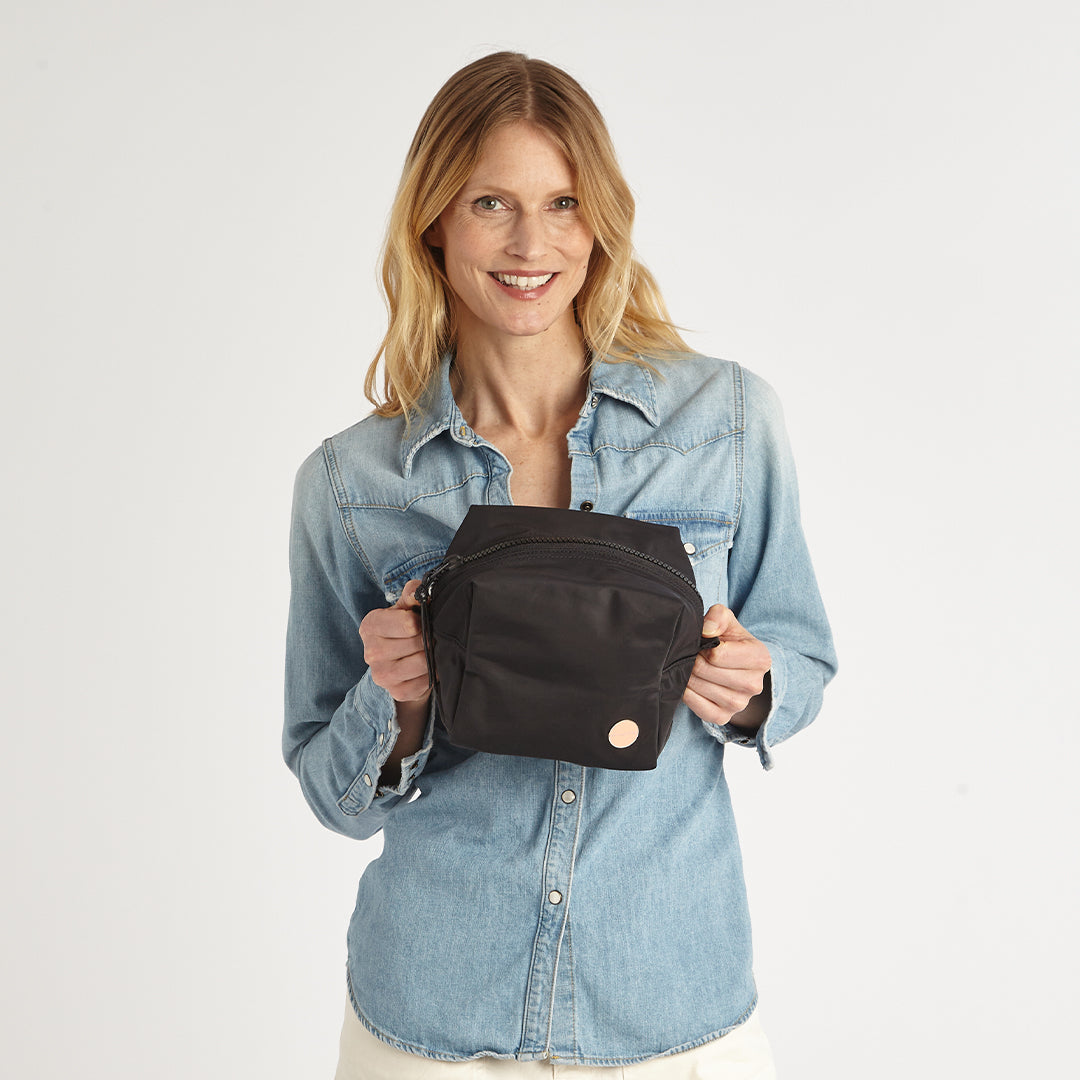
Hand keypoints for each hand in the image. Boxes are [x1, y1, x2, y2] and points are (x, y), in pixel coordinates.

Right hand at [358, 579, 430, 702]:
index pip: (407, 623)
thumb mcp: (406, 606)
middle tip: (433, 637)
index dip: (421, 621)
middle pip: (417, 643)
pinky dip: (432, 675)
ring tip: (433, 650)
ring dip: (433, 656)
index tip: (422, 621)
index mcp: (371, 625)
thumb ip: (412, 593)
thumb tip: (419, 593)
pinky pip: (423, 683)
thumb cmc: (405, 627)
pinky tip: (429, 667)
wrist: (401, 661)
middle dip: (430, 638)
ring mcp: (381, 675)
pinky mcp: (396, 691)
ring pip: (422, 663)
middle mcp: (371, 652)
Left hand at [684, 605, 771, 727]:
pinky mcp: (724, 717)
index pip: (718, 654)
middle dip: (694, 660)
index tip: (703, 643)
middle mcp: (755, 684)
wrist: (732, 666)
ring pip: (702, 689)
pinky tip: (688, 684)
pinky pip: (700, 709)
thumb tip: (706, 630)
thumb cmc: (728, 640)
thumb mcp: (726, 621)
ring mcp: (740, 704)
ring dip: (688, 676)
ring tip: (690, 667)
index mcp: (760, 658)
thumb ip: (718, 616)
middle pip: (707, 671)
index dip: (703, 646)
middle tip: (692, 655)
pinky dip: (688, 695)